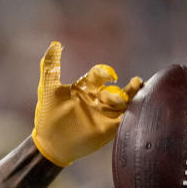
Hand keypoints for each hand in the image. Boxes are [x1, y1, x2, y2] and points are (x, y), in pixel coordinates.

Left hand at [32, 41, 142, 166]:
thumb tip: (55, 44)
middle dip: (128, 86)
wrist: (49, 143)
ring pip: (125, 103)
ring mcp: (105, 114)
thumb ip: (50, 68)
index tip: (108, 75)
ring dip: (133, 98)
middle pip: (118, 88)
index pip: (99, 75)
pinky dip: (133, 114)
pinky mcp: (109, 129)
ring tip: (137, 95)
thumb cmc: (47, 116)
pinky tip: (139, 110)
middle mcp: (98, 98)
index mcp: (85, 87)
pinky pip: (125, 120)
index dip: (105, 72)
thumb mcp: (49, 90)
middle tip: (136, 82)